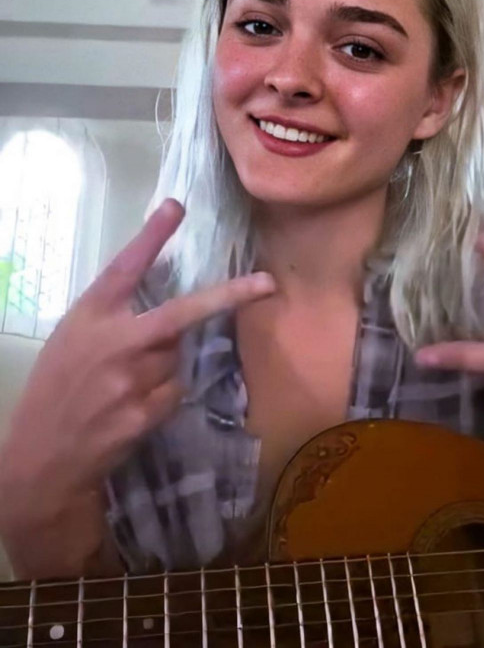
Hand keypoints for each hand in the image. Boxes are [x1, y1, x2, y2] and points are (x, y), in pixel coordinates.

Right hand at [0, 198, 276, 504]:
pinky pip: (175, 390)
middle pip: (181, 313)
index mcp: (90, 316)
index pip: (126, 268)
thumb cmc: (56, 386)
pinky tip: (133, 406)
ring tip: (127, 382)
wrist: (41, 453)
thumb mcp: (72, 338)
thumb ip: (112, 316)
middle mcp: (115, 342)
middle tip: (267, 283)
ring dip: (166, 363)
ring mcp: (132, 380)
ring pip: (178, 357)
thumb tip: (162, 296)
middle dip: (228, 297)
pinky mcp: (145, 413)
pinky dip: (164, 393)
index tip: (176, 206)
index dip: (151, 236)